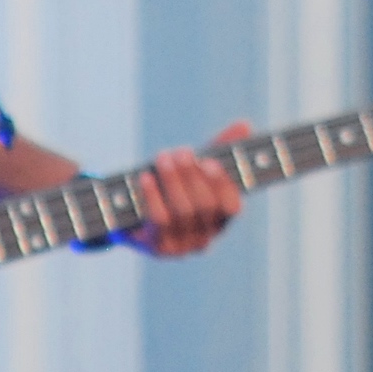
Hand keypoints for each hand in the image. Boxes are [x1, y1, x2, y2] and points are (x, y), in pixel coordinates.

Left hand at [127, 128, 246, 258]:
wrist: (127, 217)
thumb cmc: (168, 189)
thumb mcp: (191, 170)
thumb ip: (218, 150)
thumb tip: (244, 125)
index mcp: (218, 220)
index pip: (231, 207)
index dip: (222, 184)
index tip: (210, 162)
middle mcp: (204, 237)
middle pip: (205, 206)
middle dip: (193, 176)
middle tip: (181, 152)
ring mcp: (181, 245)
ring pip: (182, 211)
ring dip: (173, 181)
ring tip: (164, 157)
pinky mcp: (158, 247)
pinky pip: (159, 221)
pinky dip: (154, 196)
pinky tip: (146, 177)